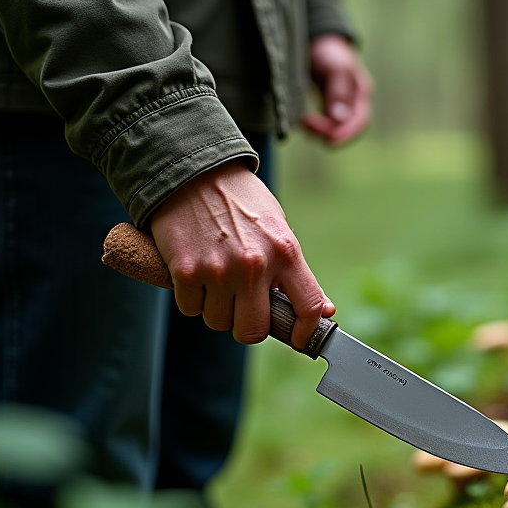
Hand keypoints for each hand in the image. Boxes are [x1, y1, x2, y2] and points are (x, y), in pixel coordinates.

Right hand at [149, 160, 334, 347]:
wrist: (193, 170)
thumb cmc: (240, 201)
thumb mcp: (278, 228)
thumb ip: (297, 271)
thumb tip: (323, 310)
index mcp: (285, 252)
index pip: (308, 307)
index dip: (304, 332)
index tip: (297, 337)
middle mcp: (254, 265)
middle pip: (253, 331)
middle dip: (247, 324)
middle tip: (242, 305)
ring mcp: (218, 270)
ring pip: (218, 322)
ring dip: (216, 309)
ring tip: (216, 280)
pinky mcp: (184, 270)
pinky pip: (191, 309)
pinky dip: (191, 298)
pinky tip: (196, 273)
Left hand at [302, 34, 372, 144]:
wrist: (317, 43)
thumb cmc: (328, 51)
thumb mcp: (334, 67)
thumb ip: (338, 91)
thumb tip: (339, 118)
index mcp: (361, 93)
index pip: (360, 121)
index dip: (346, 134)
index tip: (329, 140)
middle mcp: (354, 103)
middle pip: (346, 129)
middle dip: (328, 133)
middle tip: (306, 125)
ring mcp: (341, 107)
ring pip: (334, 129)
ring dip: (319, 131)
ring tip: (302, 121)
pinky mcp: (327, 108)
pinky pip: (323, 125)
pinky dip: (313, 127)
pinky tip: (301, 120)